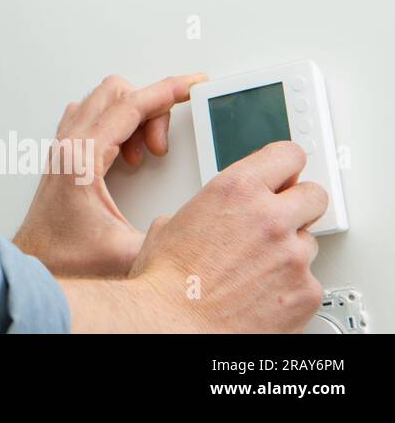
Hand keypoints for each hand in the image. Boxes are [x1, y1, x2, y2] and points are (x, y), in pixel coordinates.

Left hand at [12, 71, 205, 277]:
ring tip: (147, 155)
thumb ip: (166, 242)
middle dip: (151, 109)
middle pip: (117, 93)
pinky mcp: (64, 154)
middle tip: (163, 148)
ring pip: (104, 101)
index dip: (168, 91)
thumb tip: (200, 231)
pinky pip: (93, 116)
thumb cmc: (66, 259)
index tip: (194, 83)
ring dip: (134, 118)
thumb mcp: (127, 255)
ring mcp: (63, 146)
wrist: (34, 265)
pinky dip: (118, 125)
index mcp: (81, 157)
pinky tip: (128, 156)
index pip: (130, 105)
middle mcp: (68, 144)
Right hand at [125, 140, 326, 331]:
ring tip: (257, 268)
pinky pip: (309, 281)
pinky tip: (263, 293)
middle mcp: (270, 217)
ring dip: (290, 251)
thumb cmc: (165, 281)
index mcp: (235, 190)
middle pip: (314, 195)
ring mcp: (293, 256)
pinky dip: (291, 288)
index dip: (286, 166)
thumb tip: (214, 215)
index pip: (288, 156)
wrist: (172, 324)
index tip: (286, 174)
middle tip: (280, 220)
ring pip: (310, 242)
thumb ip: (208, 209)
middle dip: (299, 205)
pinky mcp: (306, 292)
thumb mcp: (172, 223)